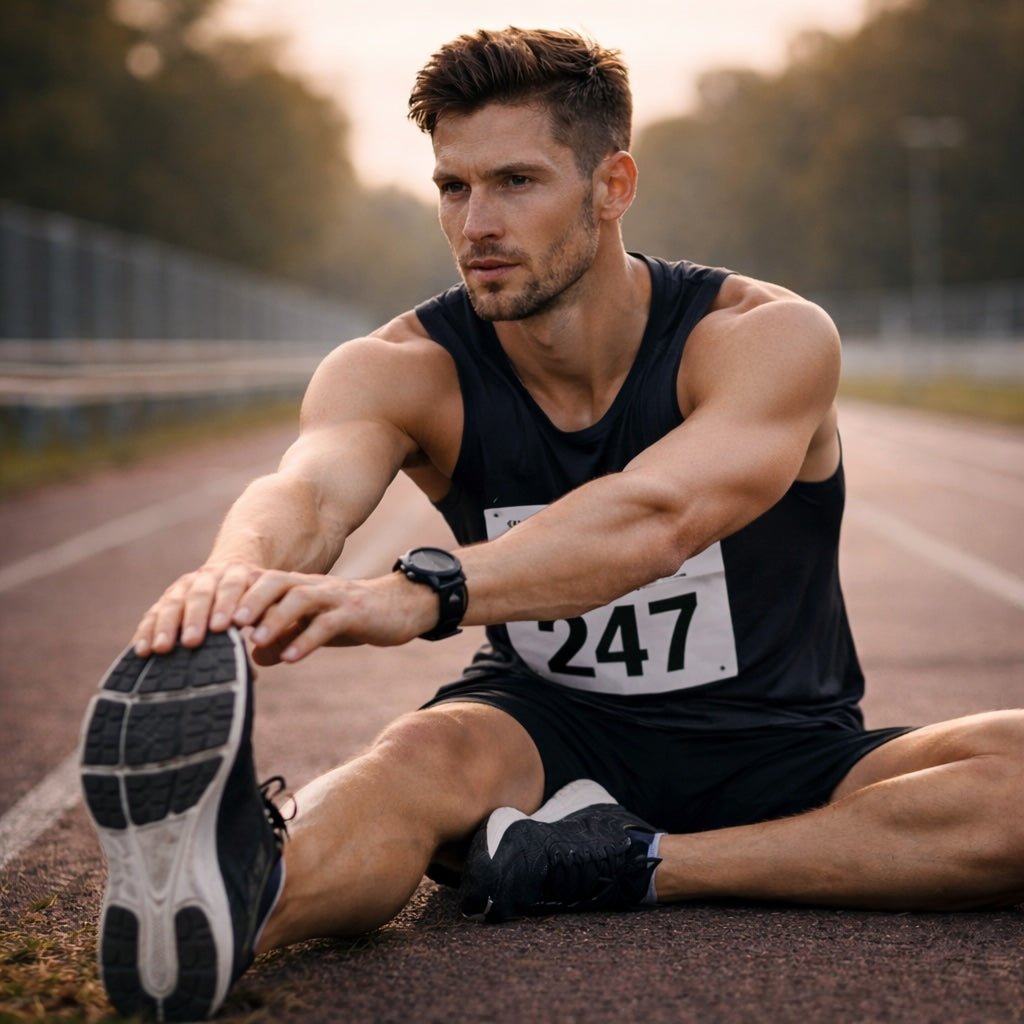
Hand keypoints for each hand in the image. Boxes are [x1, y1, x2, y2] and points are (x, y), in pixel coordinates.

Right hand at [132, 561, 263, 655]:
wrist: (232, 572)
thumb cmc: (254, 600)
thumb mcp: (266, 605)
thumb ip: (265, 624)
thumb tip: (256, 662)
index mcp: (237, 575)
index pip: (232, 587)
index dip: (227, 605)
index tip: (224, 627)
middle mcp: (208, 578)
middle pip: (200, 595)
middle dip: (195, 618)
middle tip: (193, 641)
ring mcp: (185, 587)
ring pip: (173, 603)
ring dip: (167, 626)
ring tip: (163, 648)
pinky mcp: (167, 599)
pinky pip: (153, 614)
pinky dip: (146, 631)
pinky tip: (141, 650)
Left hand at [234, 570, 436, 663]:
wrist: (399, 608)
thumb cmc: (349, 619)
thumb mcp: (311, 630)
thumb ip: (283, 639)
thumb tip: (252, 658)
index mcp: (296, 587)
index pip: (257, 584)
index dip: (230, 599)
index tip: (207, 622)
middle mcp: (312, 586)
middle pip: (273, 582)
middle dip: (246, 601)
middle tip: (223, 625)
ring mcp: (334, 597)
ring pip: (299, 598)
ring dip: (274, 617)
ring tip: (253, 639)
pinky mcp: (355, 613)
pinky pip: (328, 623)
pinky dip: (308, 640)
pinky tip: (292, 658)